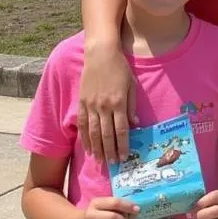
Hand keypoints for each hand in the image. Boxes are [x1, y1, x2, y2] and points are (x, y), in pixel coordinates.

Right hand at [77, 41, 137, 162]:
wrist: (100, 54)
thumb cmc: (120, 68)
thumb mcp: (131, 85)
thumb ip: (132, 105)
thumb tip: (135, 125)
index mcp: (118, 102)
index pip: (122, 129)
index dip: (123, 145)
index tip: (125, 156)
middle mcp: (104, 106)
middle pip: (107, 134)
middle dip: (111, 151)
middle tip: (114, 164)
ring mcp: (91, 105)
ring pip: (93, 132)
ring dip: (97, 149)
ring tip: (101, 161)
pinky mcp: (82, 103)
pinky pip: (83, 124)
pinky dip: (85, 138)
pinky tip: (88, 148)